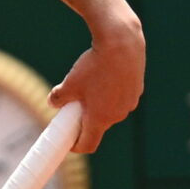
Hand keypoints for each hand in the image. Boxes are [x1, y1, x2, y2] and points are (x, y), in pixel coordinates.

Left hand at [49, 16, 144, 156]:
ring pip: (110, 111)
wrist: (121, 42)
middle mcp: (118, 115)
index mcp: (100, 119)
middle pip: (99, 127)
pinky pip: (120, 98)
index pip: (88, 145)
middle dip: (85, 121)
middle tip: (73, 108)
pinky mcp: (137, 89)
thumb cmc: (93, 65)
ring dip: (99, 107)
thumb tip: (52, 102)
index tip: (67, 141)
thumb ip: (58, 98)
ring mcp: (130, 102)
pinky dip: (111, 94)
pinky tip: (104, 77)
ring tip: (88, 87)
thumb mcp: (69, 83)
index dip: (75, 146)